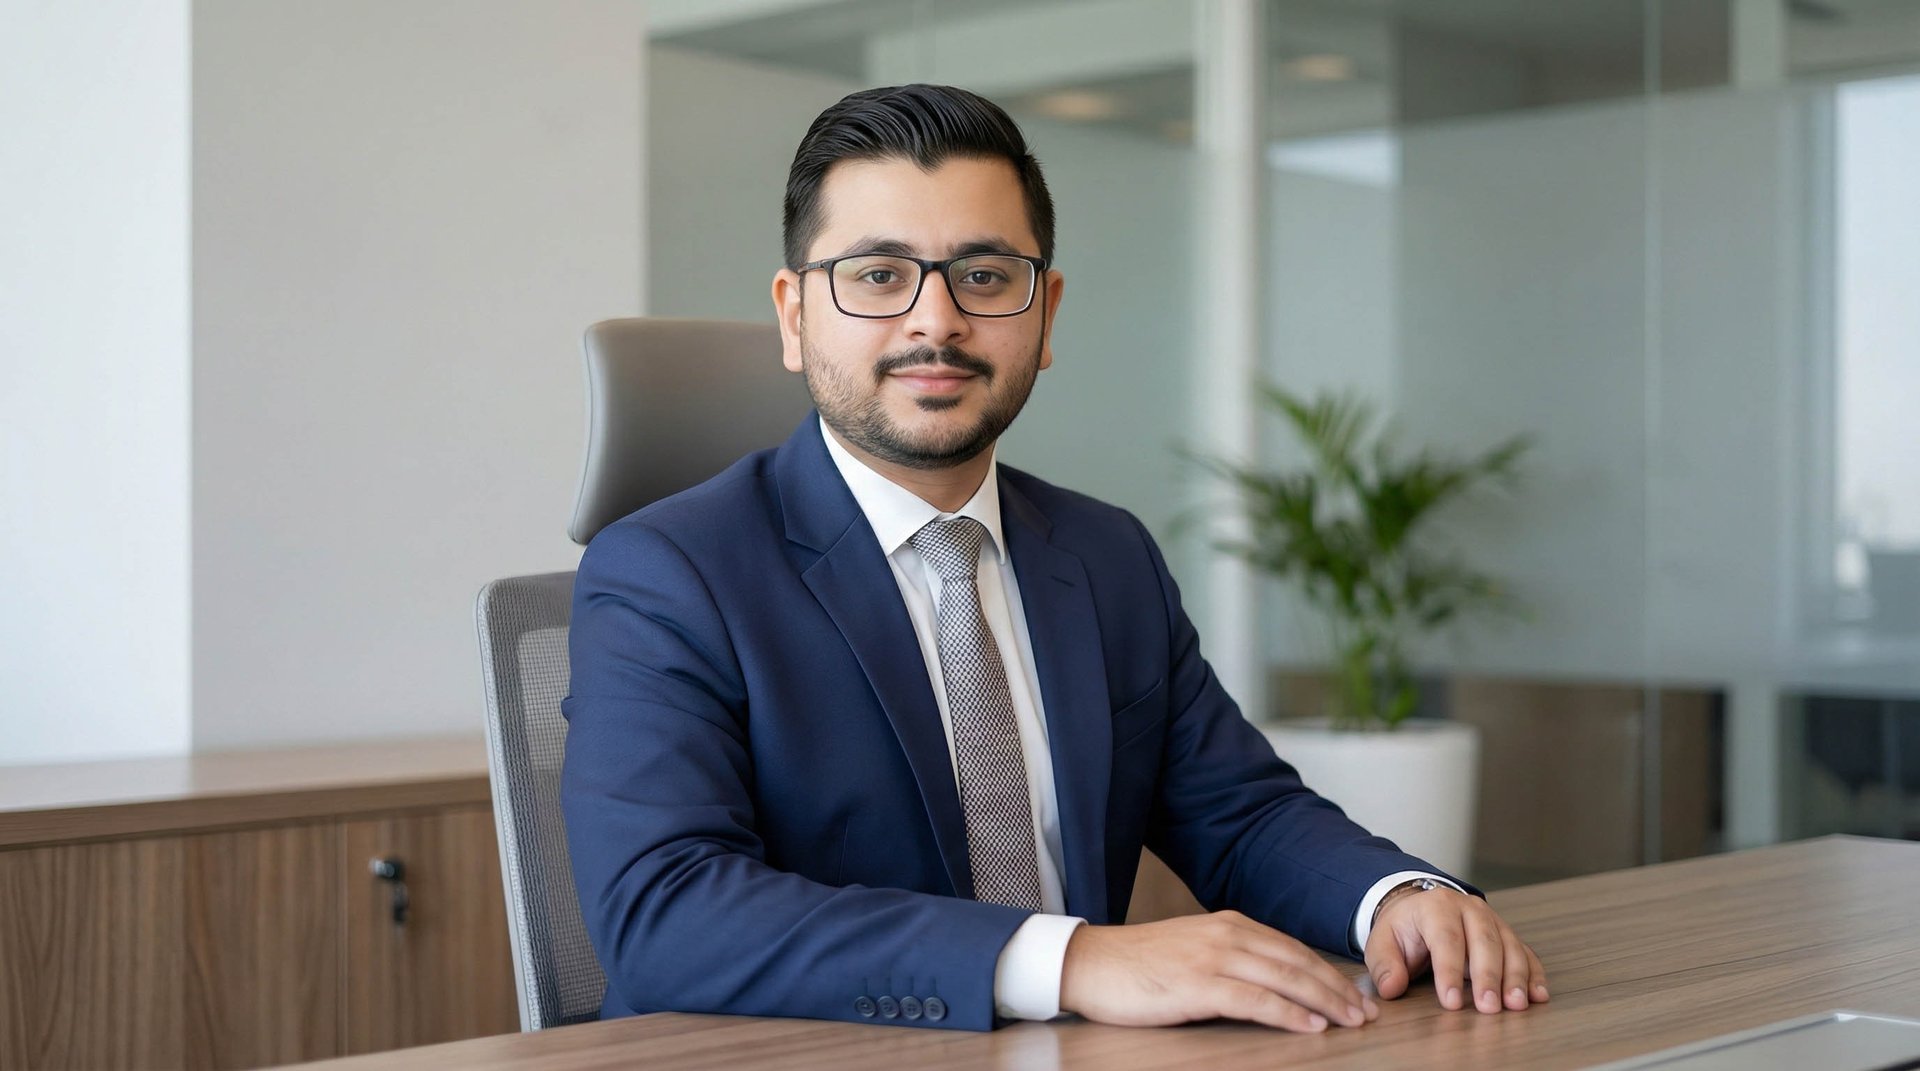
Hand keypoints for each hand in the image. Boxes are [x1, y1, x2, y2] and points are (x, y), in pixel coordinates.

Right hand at [1059, 910, 1379, 1031]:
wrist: (1091, 963)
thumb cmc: (1137, 965)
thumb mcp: (1191, 951)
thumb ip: (1229, 959)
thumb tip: (1269, 983)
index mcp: (1228, 925)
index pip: (1292, 949)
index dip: (1328, 973)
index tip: (1355, 995)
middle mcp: (1227, 935)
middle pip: (1297, 962)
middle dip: (1338, 988)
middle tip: (1368, 1012)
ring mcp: (1213, 958)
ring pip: (1285, 978)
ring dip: (1325, 1001)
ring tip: (1352, 1021)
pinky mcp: (1198, 984)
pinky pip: (1255, 999)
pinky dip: (1288, 1013)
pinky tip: (1310, 1026)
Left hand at [1364, 885, 1547, 1013]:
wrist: (1419, 909)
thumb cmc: (1403, 929)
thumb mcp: (1383, 942)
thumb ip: (1384, 965)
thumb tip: (1392, 987)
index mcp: (1436, 907)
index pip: (1446, 939)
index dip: (1449, 972)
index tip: (1452, 1002)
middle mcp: (1469, 908)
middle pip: (1484, 941)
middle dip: (1488, 976)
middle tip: (1489, 1007)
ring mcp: (1492, 920)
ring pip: (1509, 946)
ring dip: (1515, 977)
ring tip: (1517, 1004)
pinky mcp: (1507, 935)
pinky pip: (1525, 952)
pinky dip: (1533, 974)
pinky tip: (1537, 995)